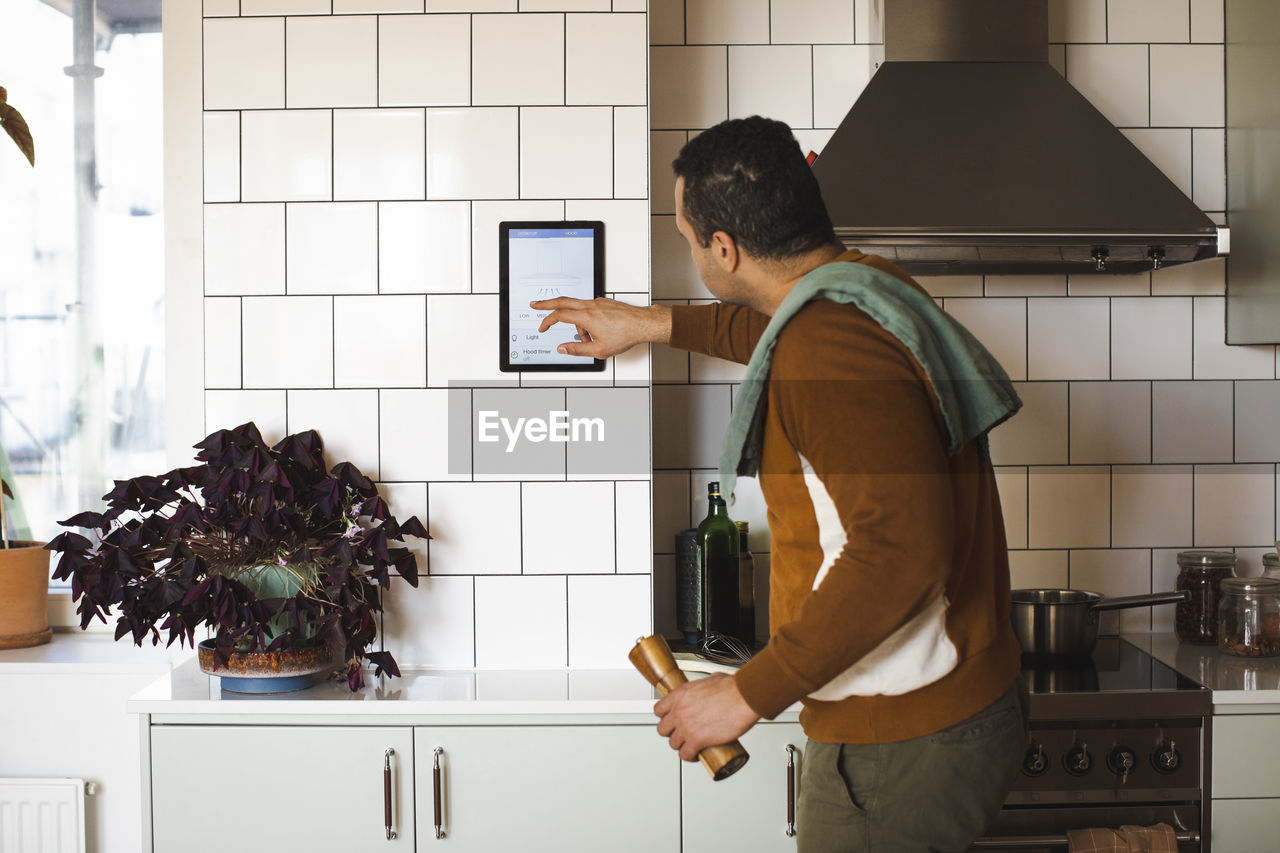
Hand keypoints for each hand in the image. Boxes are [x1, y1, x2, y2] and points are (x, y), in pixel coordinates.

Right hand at [531, 297, 671, 358]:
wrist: (643, 324)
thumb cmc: (626, 335)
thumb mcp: (598, 350)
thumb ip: (577, 349)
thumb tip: (562, 348)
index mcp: (586, 317)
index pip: (559, 315)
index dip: (547, 321)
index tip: (542, 327)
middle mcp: (590, 306)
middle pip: (562, 302)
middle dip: (546, 304)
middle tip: (536, 305)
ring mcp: (598, 303)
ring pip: (578, 310)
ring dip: (578, 325)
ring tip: (589, 340)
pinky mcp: (604, 303)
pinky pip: (589, 310)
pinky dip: (587, 321)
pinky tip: (597, 332)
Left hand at [654, 674, 757, 761]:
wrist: (744, 697)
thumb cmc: (732, 688)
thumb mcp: (712, 679)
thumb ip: (705, 685)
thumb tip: (711, 685)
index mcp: (680, 695)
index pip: (659, 710)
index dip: (665, 717)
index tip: (672, 720)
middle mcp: (679, 710)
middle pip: (663, 729)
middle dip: (672, 732)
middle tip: (681, 733)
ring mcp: (686, 726)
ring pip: (673, 744)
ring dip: (681, 745)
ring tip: (690, 745)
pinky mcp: (697, 740)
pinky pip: (686, 754)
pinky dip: (690, 757)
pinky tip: (696, 755)